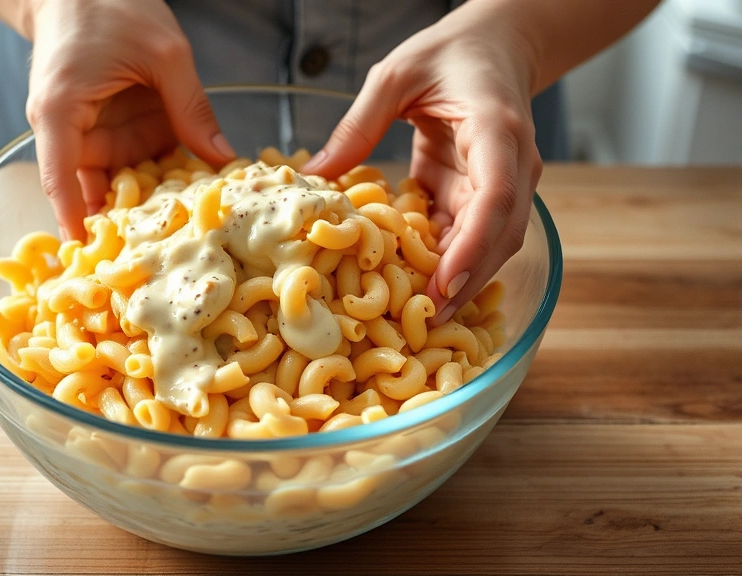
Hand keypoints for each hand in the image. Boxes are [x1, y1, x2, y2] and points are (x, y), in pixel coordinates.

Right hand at [24, 0, 234, 239]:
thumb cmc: (110, 7)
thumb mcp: (165, 54)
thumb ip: (191, 108)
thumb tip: (222, 160)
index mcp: (61, 111)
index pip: (59, 178)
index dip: (75, 221)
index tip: (91, 258)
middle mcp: (67, 131)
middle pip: (89, 192)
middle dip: (125, 225)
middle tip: (162, 262)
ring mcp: (89, 133)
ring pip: (114, 184)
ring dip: (145, 208)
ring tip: (183, 242)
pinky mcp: (110, 131)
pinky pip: (131, 166)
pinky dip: (154, 183)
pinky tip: (186, 204)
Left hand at [303, 7, 542, 325]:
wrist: (493, 47)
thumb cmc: (448, 54)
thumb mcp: (396, 76)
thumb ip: (360, 123)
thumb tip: (315, 173)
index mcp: (496, 130)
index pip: (497, 196)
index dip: (472, 245)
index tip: (444, 282)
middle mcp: (512, 164)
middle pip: (499, 234)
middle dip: (466, 279)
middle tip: (426, 320)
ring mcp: (502, 183)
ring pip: (489, 243)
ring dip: (459, 279)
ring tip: (420, 317)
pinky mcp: (481, 193)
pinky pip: (468, 235)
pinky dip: (447, 261)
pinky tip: (418, 286)